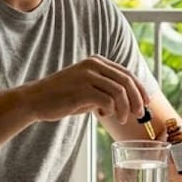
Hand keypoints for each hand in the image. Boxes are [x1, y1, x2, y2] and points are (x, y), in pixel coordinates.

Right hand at [21, 55, 147, 124]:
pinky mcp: (81, 89)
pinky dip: (111, 110)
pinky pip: (107, 100)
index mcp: (96, 61)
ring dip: (125, 108)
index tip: (146, 102)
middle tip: (139, 114)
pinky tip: (103, 115)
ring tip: (122, 119)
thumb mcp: (86, 88)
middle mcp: (93, 65)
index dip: (140, 89)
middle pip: (127, 81)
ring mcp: (87, 76)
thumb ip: (105, 89)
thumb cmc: (62, 97)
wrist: (35, 100)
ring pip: (119, 92)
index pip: (126, 73)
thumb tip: (130, 101)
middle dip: (137, 99)